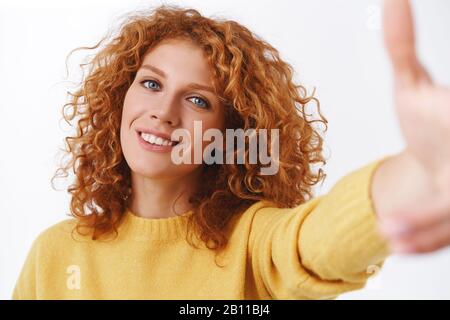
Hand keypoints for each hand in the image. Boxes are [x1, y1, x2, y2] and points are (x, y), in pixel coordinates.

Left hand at [379, 0, 449, 253]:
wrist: (439, 159)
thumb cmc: (432, 122)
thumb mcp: (413, 84)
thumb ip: (402, 45)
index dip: (447, 118)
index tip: (442, 111)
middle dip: (438, 202)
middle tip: (399, 208)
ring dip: (427, 226)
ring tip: (390, 232)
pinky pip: (442, 234)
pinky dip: (424, 240)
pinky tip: (394, 243)